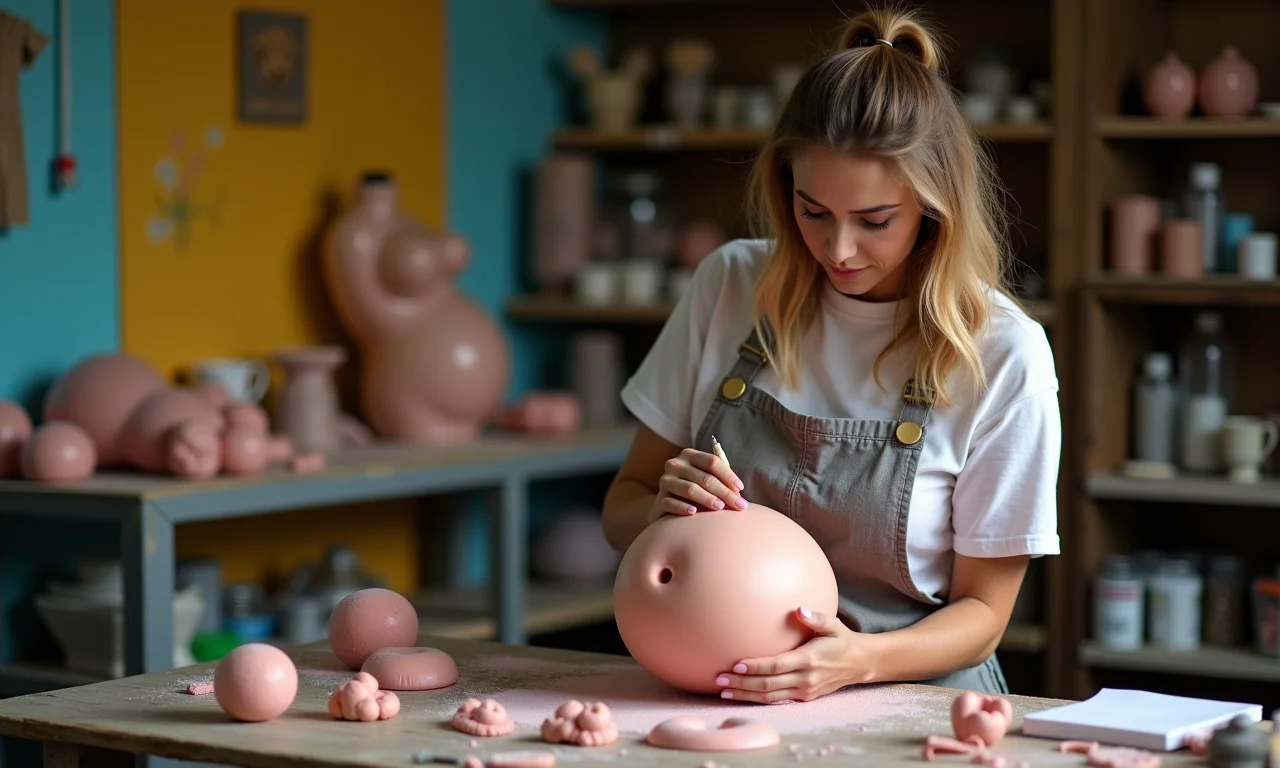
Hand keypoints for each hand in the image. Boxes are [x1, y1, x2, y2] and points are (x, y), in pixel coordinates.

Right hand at [647, 447, 746, 522]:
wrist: (668, 507)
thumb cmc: (696, 492)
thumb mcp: (706, 479)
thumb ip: (720, 479)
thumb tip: (738, 491)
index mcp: (689, 455)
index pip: (712, 462)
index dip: (729, 475)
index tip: (741, 489)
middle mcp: (675, 464)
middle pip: (704, 477)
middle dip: (724, 492)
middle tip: (738, 505)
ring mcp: (665, 481)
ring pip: (689, 489)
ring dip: (707, 499)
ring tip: (720, 508)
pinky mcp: (658, 500)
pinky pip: (671, 503)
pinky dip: (683, 507)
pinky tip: (694, 513)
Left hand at [712, 607, 876, 702]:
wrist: (860, 664)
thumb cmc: (842, 640)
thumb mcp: (834, 625)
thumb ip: (816, 618)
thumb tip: (799, 609)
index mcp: (809, 660)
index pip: (777, 666)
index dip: (756, 667)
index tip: (736, 665)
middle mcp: (806, 679)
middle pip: (768, 685)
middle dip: (742, 684)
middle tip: (719, 680)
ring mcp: (805, 691)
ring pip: (770, 697)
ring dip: (745, 695)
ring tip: (723, 692)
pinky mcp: (804, 698)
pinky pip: (778, 701)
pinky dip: (758, 700)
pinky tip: (741, 697)